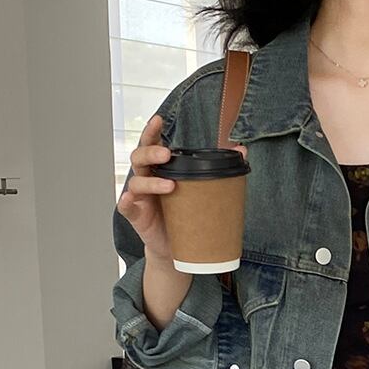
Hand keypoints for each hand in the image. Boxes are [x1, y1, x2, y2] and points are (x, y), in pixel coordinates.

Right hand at [116, 114, 247, 262]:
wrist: (175, 248)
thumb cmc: (186, 217)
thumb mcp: (200, 192)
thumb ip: (217, 171)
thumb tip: (242, 151)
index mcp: (161, 169)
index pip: (152, 144)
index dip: (152, 131)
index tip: (158, 120)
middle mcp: (147, 178)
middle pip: (140, 157)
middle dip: (151, 152)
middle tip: (166, 154)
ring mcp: (140, 197)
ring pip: (136, 181)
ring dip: (150, 181)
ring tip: (171, 186)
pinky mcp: (136, 215)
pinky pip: (126, 206)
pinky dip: (127, 201)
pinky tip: (133, 198)